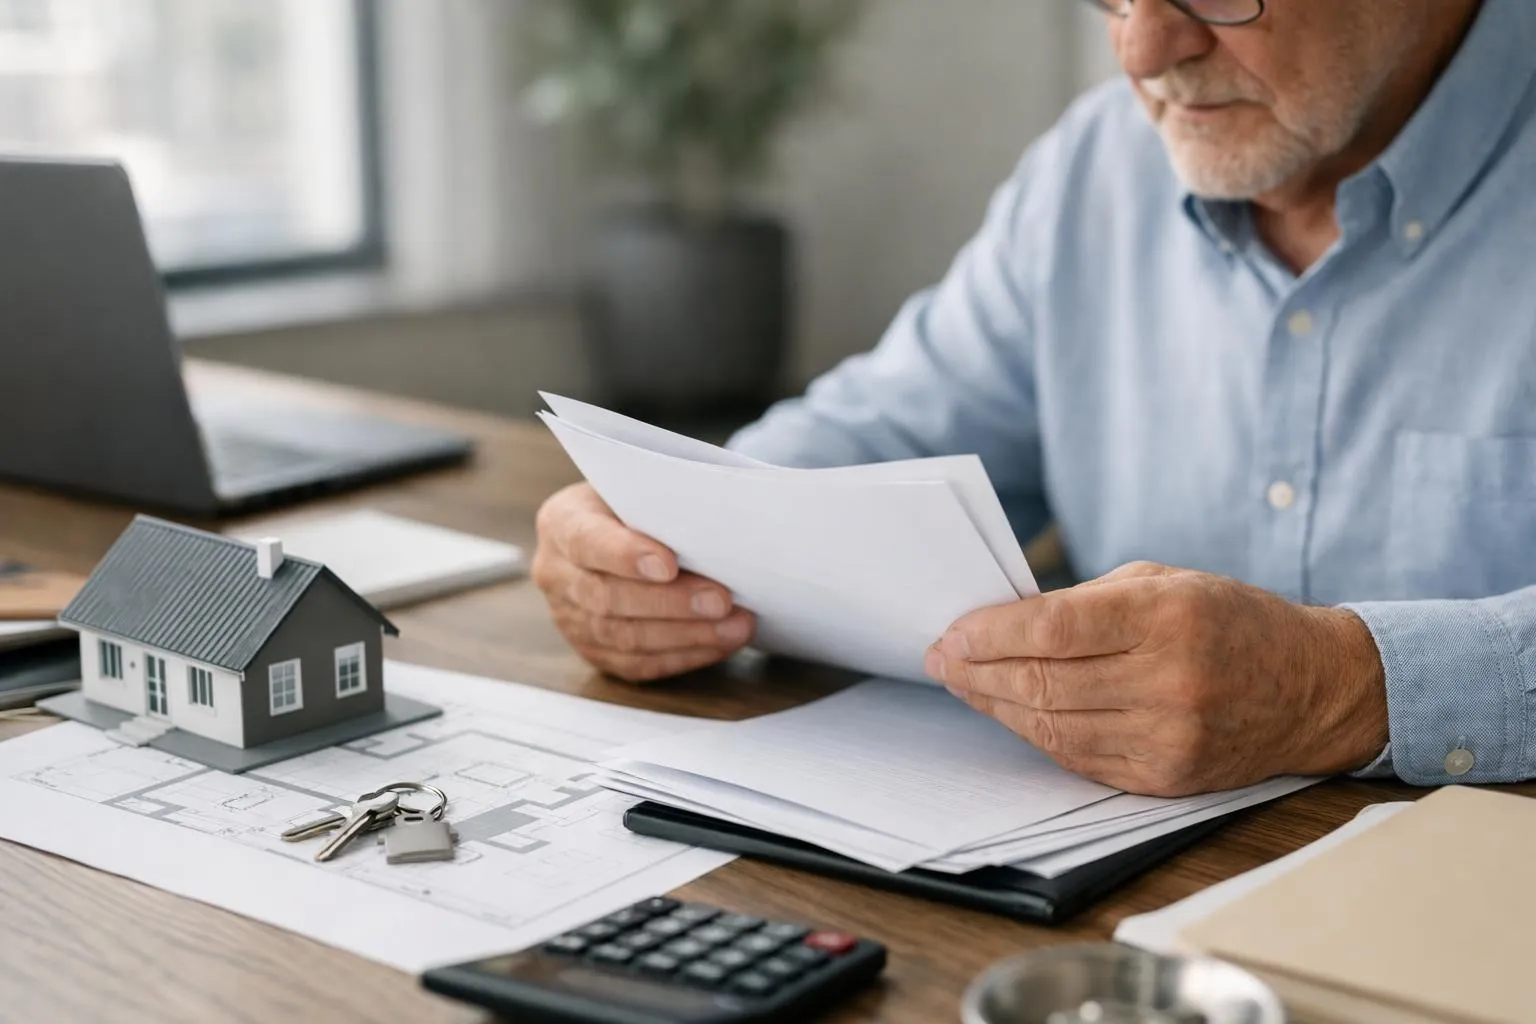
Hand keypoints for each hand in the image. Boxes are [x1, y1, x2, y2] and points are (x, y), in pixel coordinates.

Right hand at [532, 483, 754, 680]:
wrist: (622, 531)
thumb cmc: (640, 505)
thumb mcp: (640, 489)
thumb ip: (661, 507)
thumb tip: (715, 531)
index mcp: (562, 522)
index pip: (587, 542)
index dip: (626, 556)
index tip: (670, 565)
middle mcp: (556, 573)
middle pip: (606, 598)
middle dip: (670, 603)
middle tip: (721, 601)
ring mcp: (569, 618)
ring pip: (624, 638)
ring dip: (687, 635)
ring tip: (736, 626)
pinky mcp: (593, 651)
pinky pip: (636, 664)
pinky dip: (683, 657)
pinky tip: (719, 644)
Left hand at [924, 562, 1388, 795]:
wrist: (1311, 687)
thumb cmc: (1228, 620)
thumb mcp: (1163, 582)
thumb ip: (1084, 603)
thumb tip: (999, 624)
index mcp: (1168, 617)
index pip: (1054, 630)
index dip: (990, 634)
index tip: (952, 633)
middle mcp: (1170, 681)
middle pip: (1044, 683)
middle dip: (978, 672)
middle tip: (942, 660)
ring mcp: (1169, 737)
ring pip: (1053, 727)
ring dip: (997, 706)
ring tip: (965, 685)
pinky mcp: (1167, 778)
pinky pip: (1078, 758)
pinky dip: (1036, 734)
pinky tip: (1012, 712)